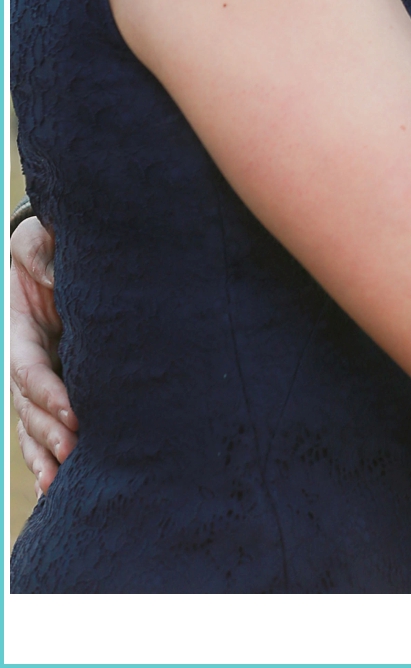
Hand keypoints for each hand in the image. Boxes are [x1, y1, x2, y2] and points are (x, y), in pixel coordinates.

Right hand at [10, 218, 76, 491]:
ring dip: (45, 455)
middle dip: (49, 431)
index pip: (27, 368)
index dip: (46, 392)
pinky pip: (40, 430)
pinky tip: (56, 490)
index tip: (72, 412)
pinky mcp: (48, 389)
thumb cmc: (43, 246)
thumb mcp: (35, 241)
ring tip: (61, 484)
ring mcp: (33, 379)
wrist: (46, 256)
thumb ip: (41, 253)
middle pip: (29, 406)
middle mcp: (21, 360)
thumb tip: (54, 274)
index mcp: (16, 330)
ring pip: (32, 426)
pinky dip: (44, 459)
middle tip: (74, 451)